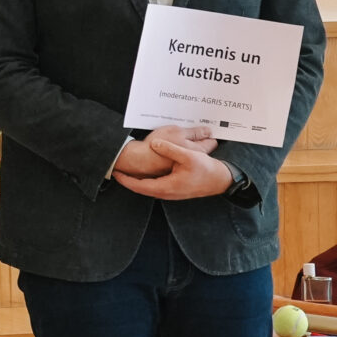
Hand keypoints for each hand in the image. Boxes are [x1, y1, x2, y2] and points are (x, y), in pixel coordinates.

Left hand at [113, 135, 234, 199]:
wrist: (221, 181)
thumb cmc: (207, 170)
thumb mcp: (189, 156)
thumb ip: (171, 150)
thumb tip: (154, 144)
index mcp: (166, 187)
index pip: (140, 186)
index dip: (126, 180)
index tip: (115, 173)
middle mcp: (166, 193)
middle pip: (141, 189)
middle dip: (128, 180)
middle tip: (116, 171)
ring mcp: (170, 193)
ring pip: (147, 188)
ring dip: (136, 181)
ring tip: (125, 172)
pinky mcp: (173, 190)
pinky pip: (154, 187)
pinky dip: (145, 181)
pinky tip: (142, 173)